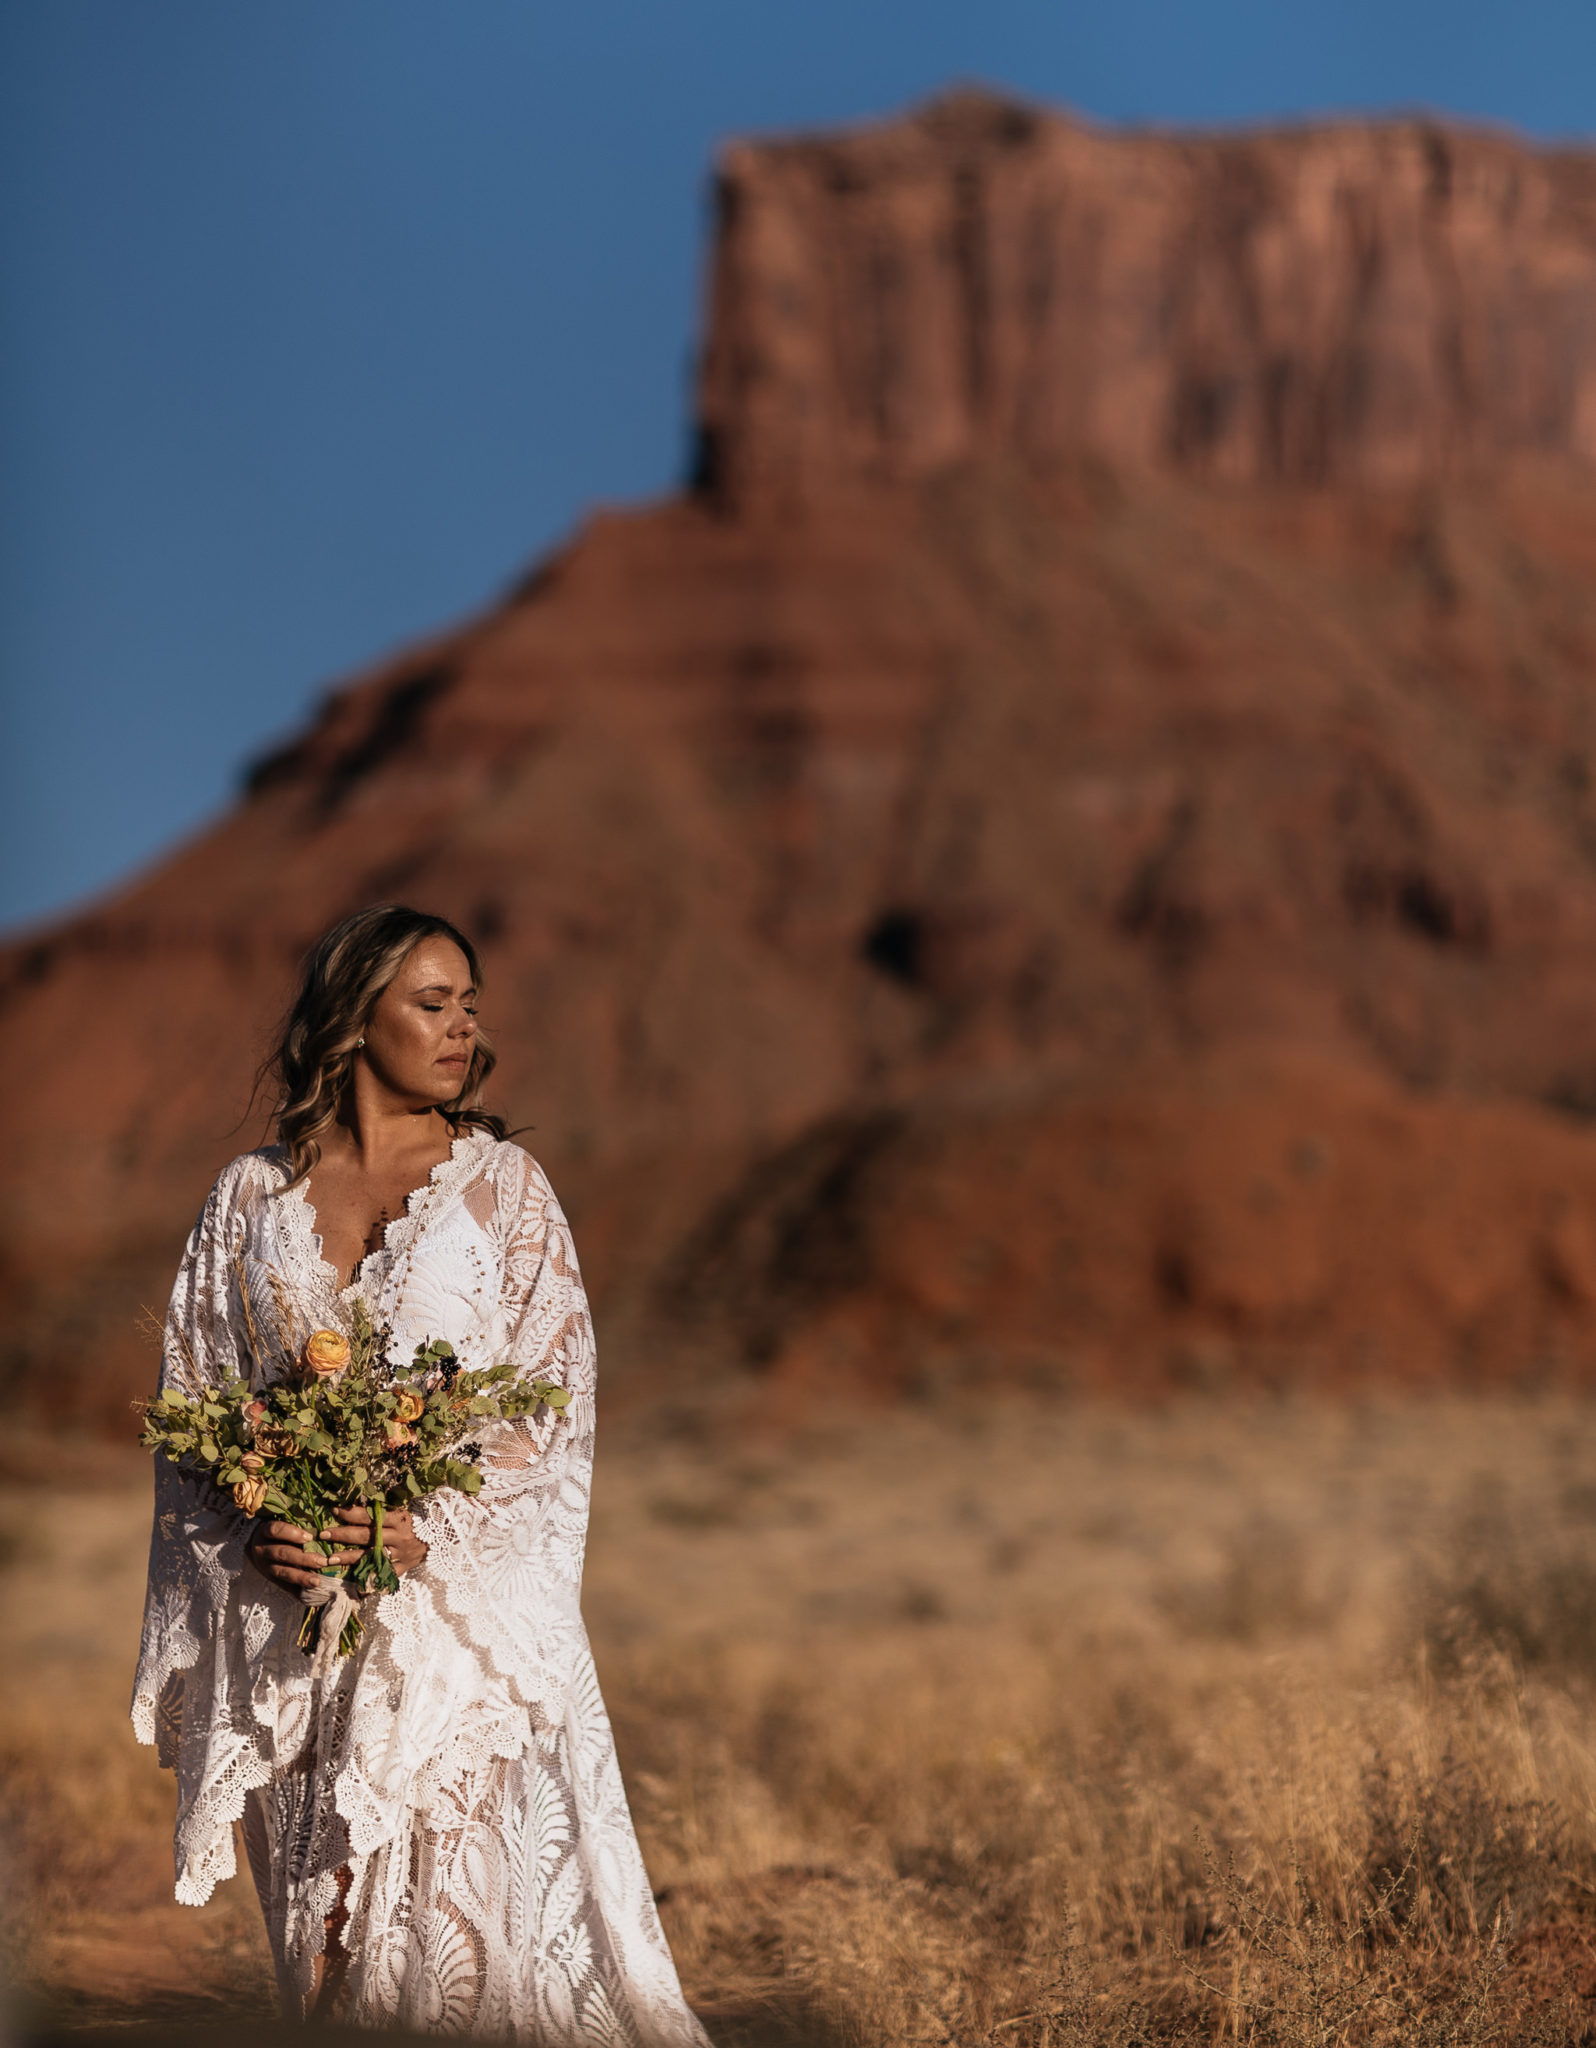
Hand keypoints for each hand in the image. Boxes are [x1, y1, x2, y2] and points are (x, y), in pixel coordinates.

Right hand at [245, 1517, 361, 1592]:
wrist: (254, 1545)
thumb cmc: (276, 1530)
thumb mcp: (280, 1522)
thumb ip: (298, 1523)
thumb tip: (323, 1520)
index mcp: (265, 1531)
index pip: (276, 1530)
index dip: (292, 1533)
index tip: (309, 1537)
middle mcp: (263, 1549)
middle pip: (282, 1553)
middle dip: (303, 1558)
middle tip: (322, 1561)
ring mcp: (265, 1566)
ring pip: (282, 1572)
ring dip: (300, 1577)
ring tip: (317, 1582)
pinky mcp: (270, 1578)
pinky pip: (282, 1586)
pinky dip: (295, 1591)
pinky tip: (308, 1597)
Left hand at [322, 1502, 428, 1576]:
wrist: (445, 1537)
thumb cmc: (420, 1519)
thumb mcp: (405, 1509)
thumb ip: (384, 1508)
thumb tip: (357, 1502)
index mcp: (399, 1519)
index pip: (371, 1516)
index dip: (351, 1513)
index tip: (334, 1511)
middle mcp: (399, 1537)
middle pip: (367, 1535)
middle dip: (343, 1534)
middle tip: (323, 1533)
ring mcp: (400, 1555)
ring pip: (371, 1556)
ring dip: (349, 1557)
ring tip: (330, 1558)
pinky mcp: (403, 1568)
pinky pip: (383, 1575)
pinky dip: (369, 1579)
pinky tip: (352, 1581)